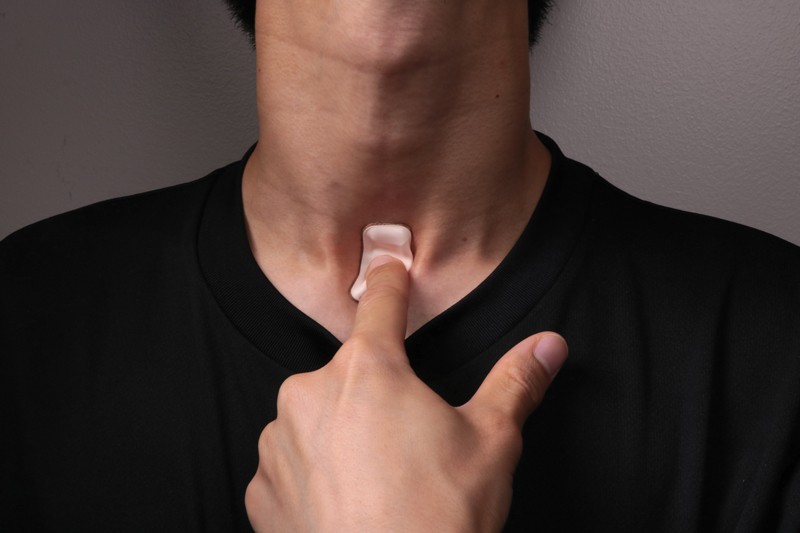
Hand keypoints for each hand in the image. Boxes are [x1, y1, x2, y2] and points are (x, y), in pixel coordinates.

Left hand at [245, 256, 567, 531]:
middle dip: (375, 393)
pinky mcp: (262, 488)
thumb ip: (515, 382)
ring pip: (316, 419)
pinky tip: (345, 502)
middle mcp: (312, 394)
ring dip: (341, 434)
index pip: (381, 304)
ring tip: (379, 478)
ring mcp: (280, 442)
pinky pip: (290, 464)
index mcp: (370, 370)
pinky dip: (313, 474)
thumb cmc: (440, 516)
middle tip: (408, 438)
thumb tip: (547, 346)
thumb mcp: (491, 441)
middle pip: (349, 373)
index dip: (389, 280)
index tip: (388, 265)